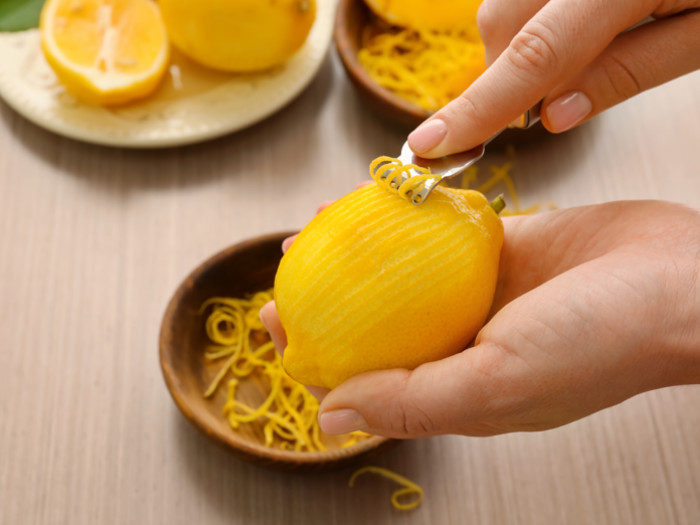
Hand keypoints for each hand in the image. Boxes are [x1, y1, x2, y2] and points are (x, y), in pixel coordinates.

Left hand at [261, 200, 699, 437]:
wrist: (684, 281)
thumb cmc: (601, 343)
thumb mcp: (494, 387)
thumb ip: (411, 402)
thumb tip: (331, 415)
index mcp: (459, 387)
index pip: (369, 378)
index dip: (316, 354)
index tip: (275, 322)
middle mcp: (465, 342)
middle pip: (377, 321)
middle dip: (326, 298)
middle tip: (285, 273)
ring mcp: (484, 292)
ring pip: (404, 272)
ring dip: (360, 251)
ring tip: (316, 229)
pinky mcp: (505, 248)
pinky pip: (443, 231)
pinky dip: (408, 217)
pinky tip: (376, 200)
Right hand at [407, 0, 699, 156]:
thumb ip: (628, 74)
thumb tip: (551, 118)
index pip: (537, 53)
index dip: (479, 107)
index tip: (431, 146)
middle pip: (503, 17)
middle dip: (507, 73)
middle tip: (547, 104)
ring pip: (506, 0)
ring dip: (520, 42)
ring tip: (573, 56)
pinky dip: (532, 15)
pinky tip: (571, 22)